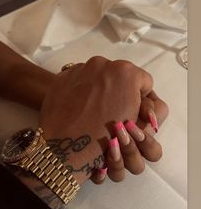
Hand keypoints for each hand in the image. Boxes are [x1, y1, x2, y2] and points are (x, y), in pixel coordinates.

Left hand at [39, 56, 153, 184]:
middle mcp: (103, 63)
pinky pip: (80, 78)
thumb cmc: (105, 137)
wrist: (65, 145)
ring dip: (100, 89)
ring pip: (99, 75)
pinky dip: (82, 89)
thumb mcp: (135, 123)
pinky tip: (79, 107)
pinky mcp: (63, 76)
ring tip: (95, 110)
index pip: (144, 81)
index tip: (133, 110)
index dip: (141, 98)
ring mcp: (80, 68)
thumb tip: (143, 99)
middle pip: (120, 76)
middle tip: (113, 111)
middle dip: (120, 91)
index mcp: (126, 72)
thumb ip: (145, 106)